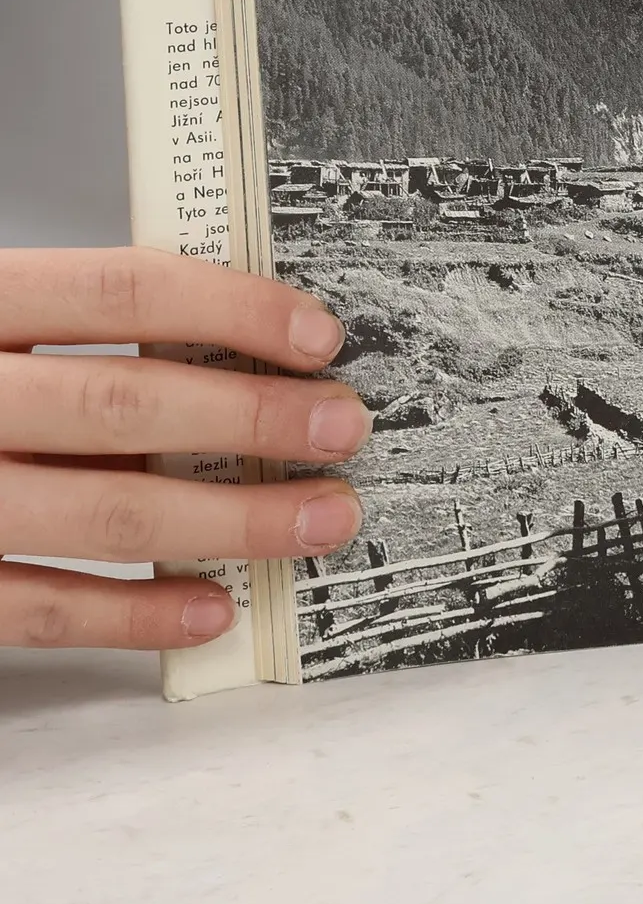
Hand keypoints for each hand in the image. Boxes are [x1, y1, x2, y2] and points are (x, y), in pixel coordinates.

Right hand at [1, 248, 366, 648]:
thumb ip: (81, 327)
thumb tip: (244, 347)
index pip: (123, 291)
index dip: (233, 309)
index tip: (319, 337)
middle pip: (124, 405)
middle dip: (253, 421)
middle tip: (344, 429)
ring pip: (101, 512)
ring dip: (229, 522)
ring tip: (320, 518)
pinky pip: (38, 607)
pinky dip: (134, 612)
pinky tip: (212, 605)